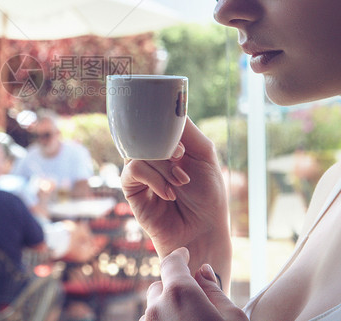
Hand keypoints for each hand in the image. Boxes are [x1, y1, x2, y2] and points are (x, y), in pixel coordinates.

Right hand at [121, 118, 229, 272]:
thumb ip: (187, 130)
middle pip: (146, 131)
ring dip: (163, 166)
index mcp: (170, 142)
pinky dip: (153, 179)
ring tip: (180, 182)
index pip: (157, 119)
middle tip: (181, 157)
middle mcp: (153, 154)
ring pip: (140, 150)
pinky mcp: (131, 189)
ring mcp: (141, 171)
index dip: (166, 123)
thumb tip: (167, 110)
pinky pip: (133, 170)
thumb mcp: (205, 154)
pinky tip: (168, 193)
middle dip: (166, 145)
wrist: (203, 231)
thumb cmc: (208, 195)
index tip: (182, 139)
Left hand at [142, 247, 246, 320]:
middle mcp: (156, 309)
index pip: (171, 263)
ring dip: (167, 312)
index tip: (185, 255)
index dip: (179, 257)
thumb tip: (203, 272)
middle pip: (160, 289)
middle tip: (195, 303)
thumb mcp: (234, 317)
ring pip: (154, 311)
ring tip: (189, 320)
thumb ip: (214, 291)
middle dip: (174, 291)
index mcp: (179, 295)